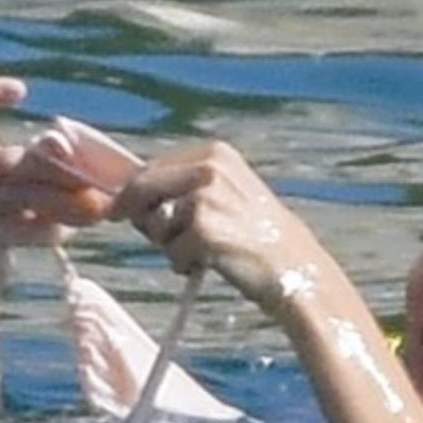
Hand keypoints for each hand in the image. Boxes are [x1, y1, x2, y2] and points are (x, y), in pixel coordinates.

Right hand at [0, 77, 115, 259]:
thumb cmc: (5, 215)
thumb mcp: (20, 180)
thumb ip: (41, 162)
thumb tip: (71, 150)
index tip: (23, 91)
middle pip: (9, 159)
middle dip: (56, 169)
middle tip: (92, 181)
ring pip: (19, 195)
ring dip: (63, 202)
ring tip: (97, 209)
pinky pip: (17, 230)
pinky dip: (48, 230)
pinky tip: (67, 234)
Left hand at [111, 140, 317, 307]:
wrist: (295, 269)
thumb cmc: (257, 238)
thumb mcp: (225, 195)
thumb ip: (183, 188)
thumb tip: (127, 200)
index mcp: (214, 152)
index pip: (149, 167)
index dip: (135, 194)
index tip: (127, 213)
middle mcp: (209, 167)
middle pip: (140, 188)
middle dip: (142, 217)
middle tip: (166, 240)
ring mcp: (206, 196)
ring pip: (154, 223)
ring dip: (169, 245)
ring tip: (203, 251)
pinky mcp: (204, 228)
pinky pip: (171, 251)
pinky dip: (184, 264)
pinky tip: (212, 264)